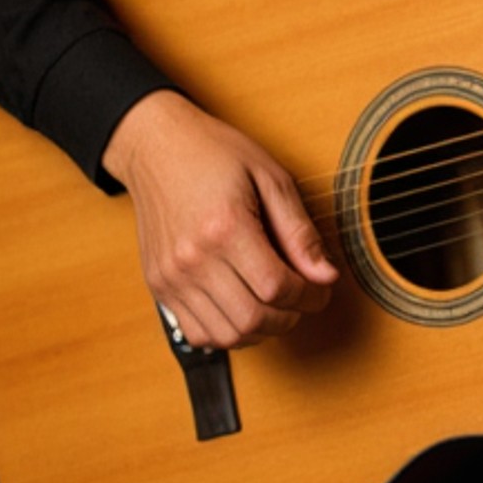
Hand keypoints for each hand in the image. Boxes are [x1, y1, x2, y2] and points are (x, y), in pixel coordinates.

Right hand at [101, 89, 338, 348]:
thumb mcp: (270, 178)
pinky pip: (197, 333)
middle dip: (290, 317)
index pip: (276, 287)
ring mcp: (171, 277)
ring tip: (275, 306)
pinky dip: (227, 333)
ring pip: (225, 335)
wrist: (156, 147)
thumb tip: (326, 275)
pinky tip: (243, 310)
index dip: (309, 296)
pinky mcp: (159, 286)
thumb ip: (299, 231)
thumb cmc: (214, 155)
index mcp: (225, 228)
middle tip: (303, 299)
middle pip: (252, 319)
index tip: (321, 288)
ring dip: (260, 330)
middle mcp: (193, 259)